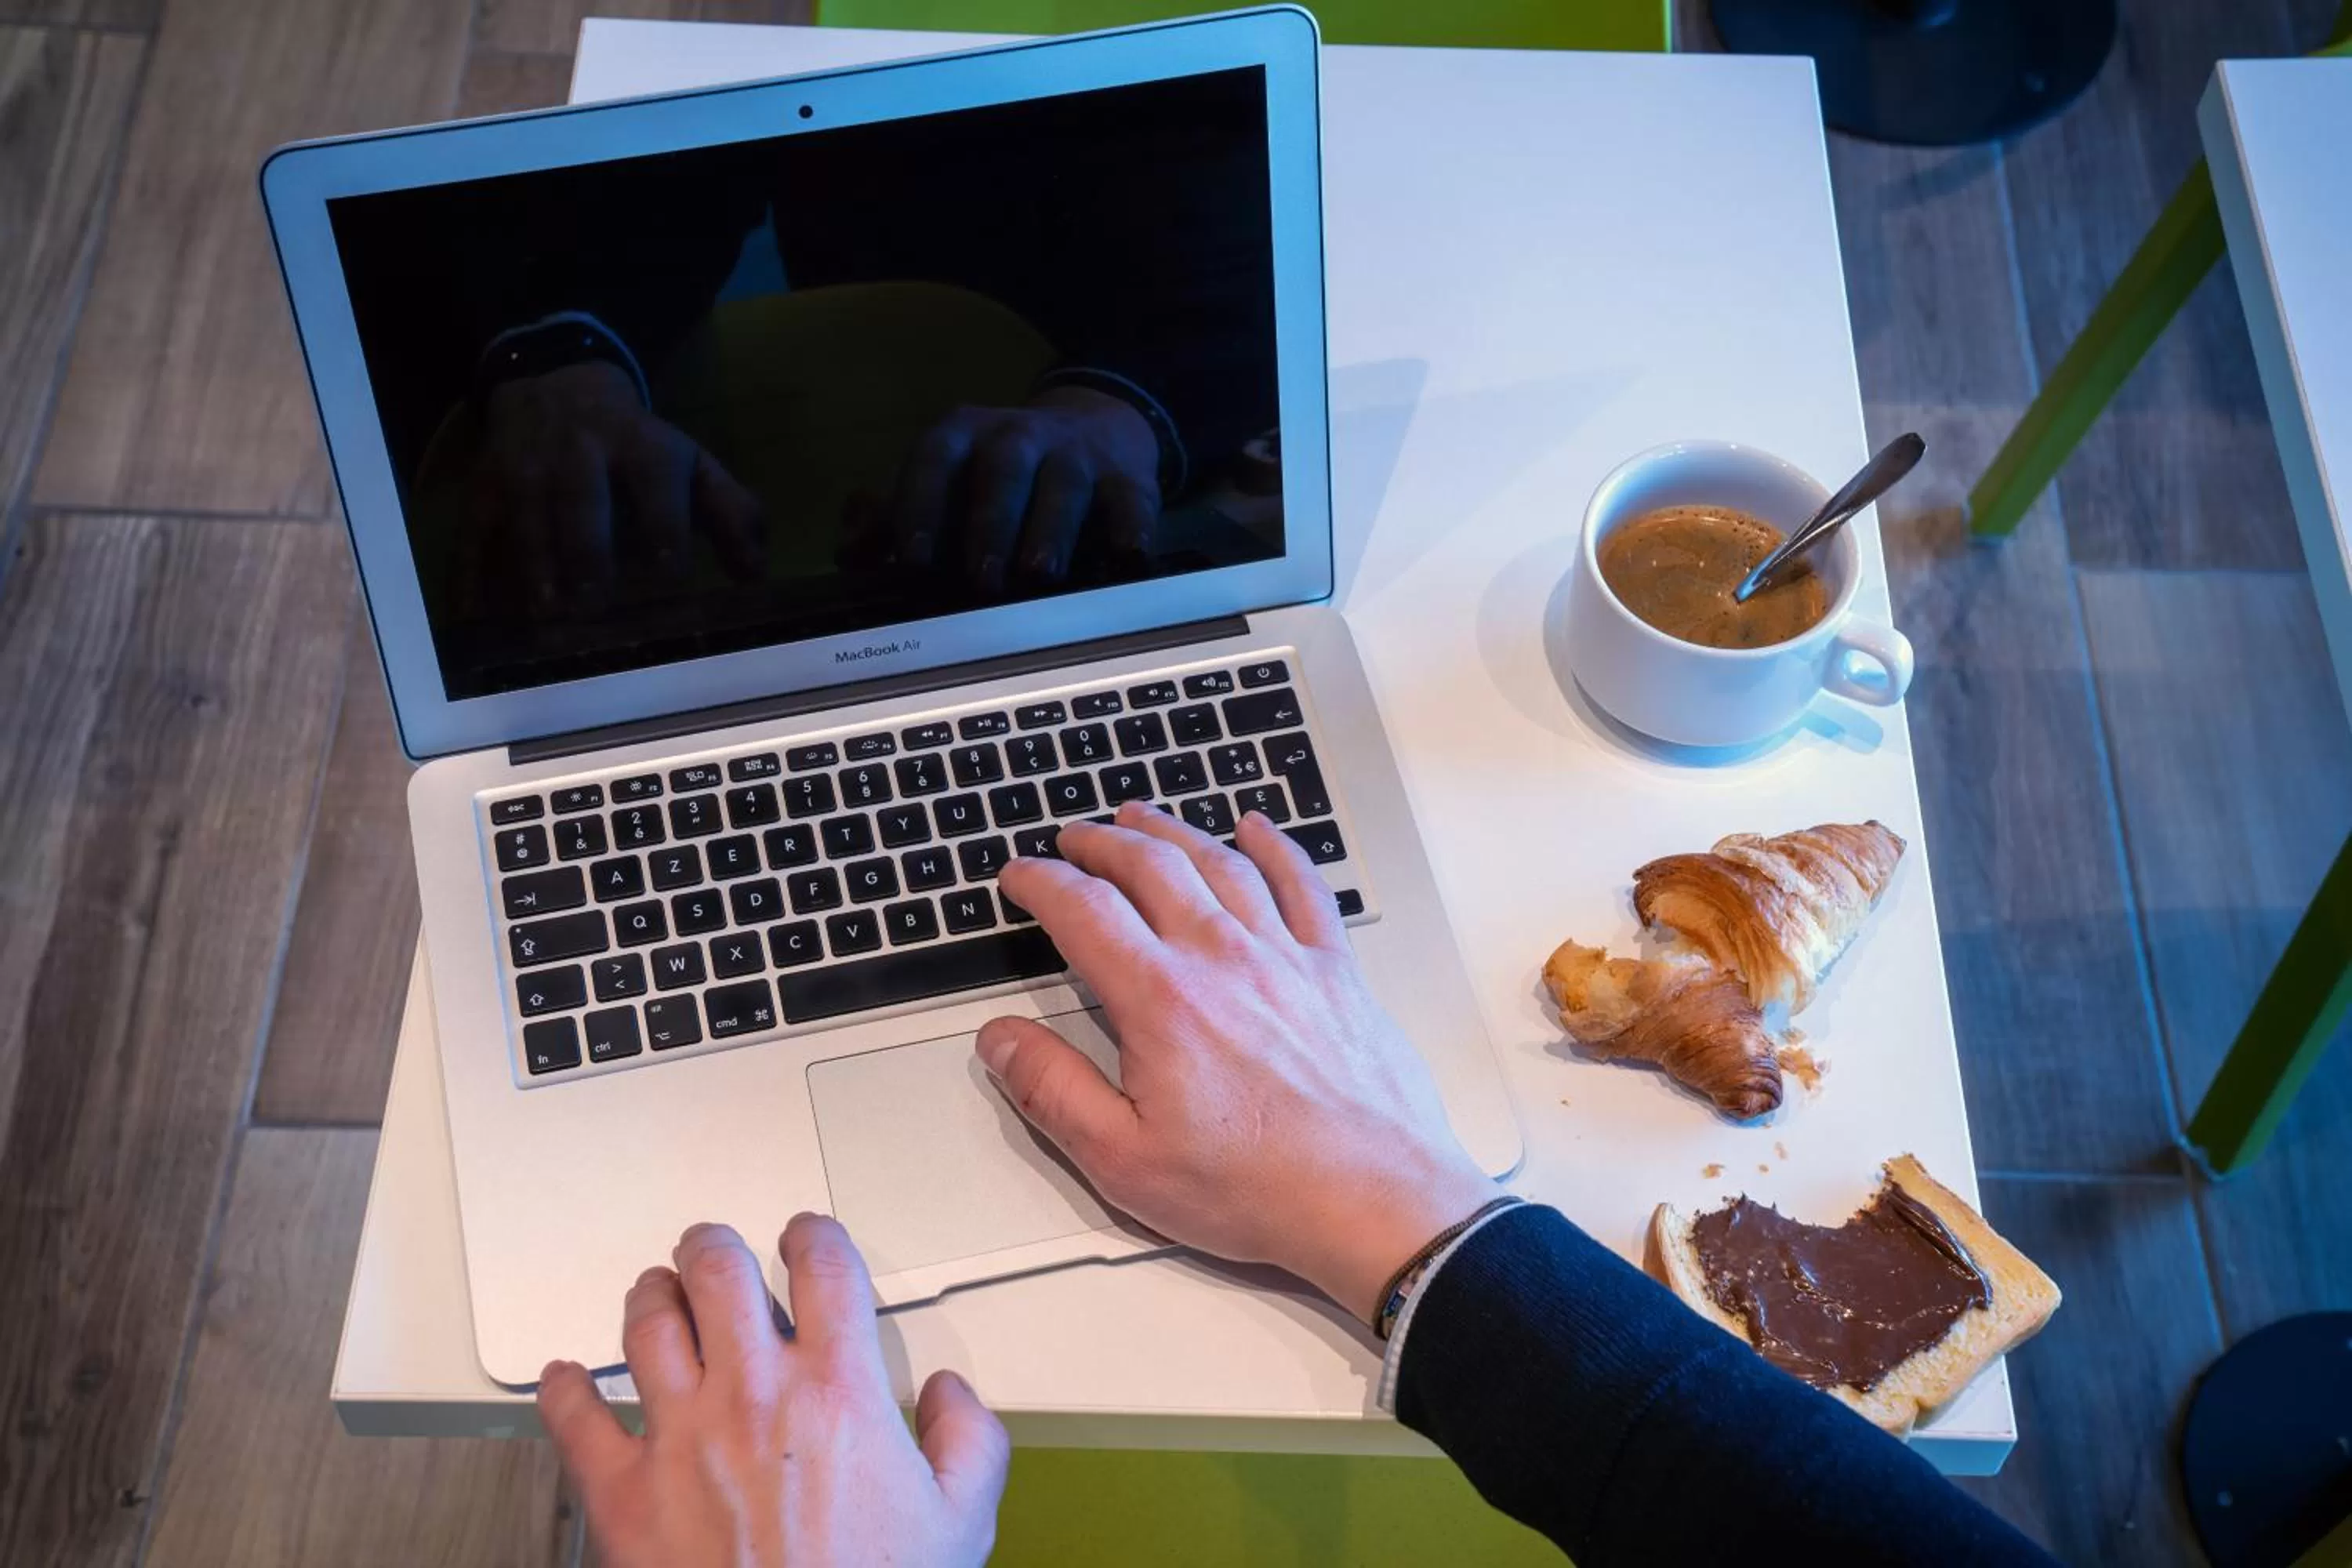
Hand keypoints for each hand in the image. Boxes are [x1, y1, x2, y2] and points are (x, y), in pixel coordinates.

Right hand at [465, 360, 763, 613]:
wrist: (559, 390)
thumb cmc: (640, 450)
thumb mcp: (692, 466)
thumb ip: (731, 515)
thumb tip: (755, 574)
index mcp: (642, 447)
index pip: (655, 484)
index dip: (664, 529)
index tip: (668, 575)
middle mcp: (579, 455)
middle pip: (581, 502)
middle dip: (588, 552)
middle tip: (596, 604)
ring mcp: (525, 472)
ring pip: (525, 519)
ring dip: (533, 567)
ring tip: (546, 615)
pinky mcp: (482, 493)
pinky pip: (473, 538)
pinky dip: (469, 579)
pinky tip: (473, 619)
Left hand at [536, 1216, 1008, 1567]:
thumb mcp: (961, 1523)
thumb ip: (969, 1444)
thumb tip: (952, 1398)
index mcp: (838, 1393)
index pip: (823, 1267)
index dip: (813, 1235)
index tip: (805, 1238)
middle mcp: (753, 1397)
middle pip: (718, 1272)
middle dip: (714, 1248)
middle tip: (714, 1251)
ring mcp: (680, 1439)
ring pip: (646, 1324)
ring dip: (651, 1297)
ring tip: (656, 1294)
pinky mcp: (622, 1494)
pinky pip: (575, 1419)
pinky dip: (563, 1391)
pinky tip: (564, 1382)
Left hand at [861, 385, 1161, 595]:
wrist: (1094, 430)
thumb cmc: (999, 475)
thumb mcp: (946, 482)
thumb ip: (895, 518)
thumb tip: (849, 556)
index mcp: (961, 435)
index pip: (933, 462)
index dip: (922, 508)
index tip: (914, 559)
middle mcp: (1017, 435)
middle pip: (1001, 471)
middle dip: (990, 524)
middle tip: (981, 580)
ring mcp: (1075, 453)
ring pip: (1063, 483)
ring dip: (1051, 528)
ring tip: (1040, 574)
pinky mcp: (1127, 476)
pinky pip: (1132, 499)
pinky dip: (1131, 527)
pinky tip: (1129, 557)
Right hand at [983, 805, 1500, 1322]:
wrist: (1374, 1201)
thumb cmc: (1259, 1189)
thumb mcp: (1125, 1161)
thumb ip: (1054, 1092)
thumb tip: (1001, 1040)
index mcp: (1163, 1001)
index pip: (1085, 912)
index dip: (1042, 882)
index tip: (1020, 875)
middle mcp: (1224, 959)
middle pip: (1152, 867)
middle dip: (1101, 844)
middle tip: (1074, 839)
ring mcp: (1286, 957)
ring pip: (1221, 863)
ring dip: (1173, 833)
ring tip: (1142, 820)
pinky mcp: (1337, 971)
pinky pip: (1303, 885)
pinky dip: (1275, 847)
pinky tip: (1257, 829)